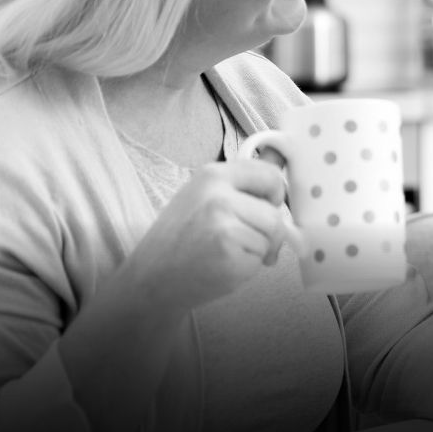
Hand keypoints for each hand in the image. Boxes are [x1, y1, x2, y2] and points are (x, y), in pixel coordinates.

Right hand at [119, 159, 304, 314]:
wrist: (151, 277)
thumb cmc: (181, 237)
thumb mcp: (204, 195)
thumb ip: (242, 181)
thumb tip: (281, 154)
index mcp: (212, 175)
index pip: (269, 174)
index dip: (275, 195)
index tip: (266, 207)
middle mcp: (218, 196)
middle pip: (275, 213)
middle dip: (269, 232)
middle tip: (245, 240)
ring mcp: (223, 226)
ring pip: (272, 236)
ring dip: (259, 250)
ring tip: (229, 253)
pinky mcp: (229, 255)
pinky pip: (261, 258)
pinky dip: (249, 267)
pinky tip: (224, 266)